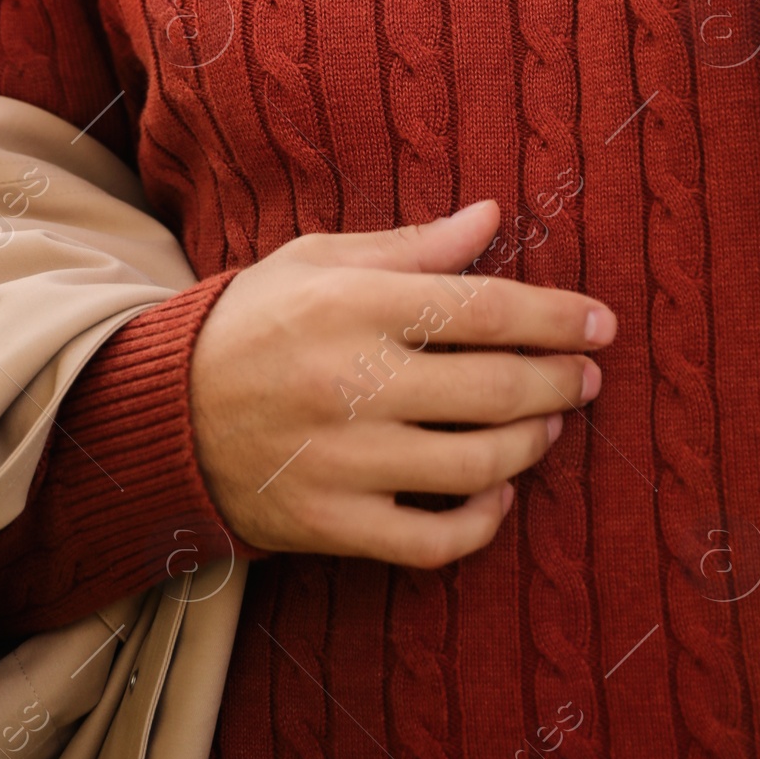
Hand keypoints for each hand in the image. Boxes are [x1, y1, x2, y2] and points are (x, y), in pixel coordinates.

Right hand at [189, 200, 613, 565]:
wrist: (157, 413)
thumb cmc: (251, 322)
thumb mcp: (319, 260)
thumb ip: (412, 245)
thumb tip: (492, 217)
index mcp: (352, 305)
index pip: (484, 309)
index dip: (557, 317)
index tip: (602, 322)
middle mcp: (351, 383)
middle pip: (494, 391)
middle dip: (559, 383)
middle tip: (586, 376)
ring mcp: (341, 462)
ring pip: (476, 468)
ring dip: (532, 447)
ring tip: (547, 425)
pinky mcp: (328, 525)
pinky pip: (430, 541)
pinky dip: (481, 524)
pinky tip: (499, 496)